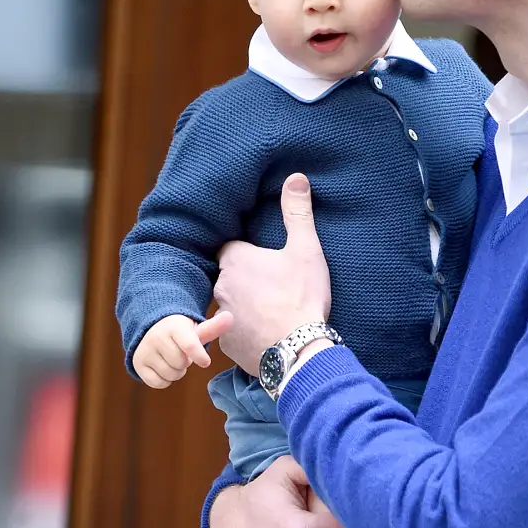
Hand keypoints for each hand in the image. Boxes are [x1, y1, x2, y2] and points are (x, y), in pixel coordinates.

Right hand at [132, 312, 232, 388]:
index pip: (188, 343)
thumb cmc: (180, 331)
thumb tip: (230, 317)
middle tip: (182, 353)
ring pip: (170, 374)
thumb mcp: (195, 328)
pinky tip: (164, 367)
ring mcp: (145, 351)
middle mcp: (157, 338)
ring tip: (173, 359)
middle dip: (186, 362)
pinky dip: (165, 380)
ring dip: (176, 371)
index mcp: (174, 327)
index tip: (205, 362)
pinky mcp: (138, 364)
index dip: (198, 355)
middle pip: (181, 363)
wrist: (150, 329)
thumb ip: (213, 327)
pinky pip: (158, 383)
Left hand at [214, 174, 331, 374]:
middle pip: (229, 276)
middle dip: (245, 278)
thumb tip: (296, 177)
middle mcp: (221, 286)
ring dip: (244, 305)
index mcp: (236, 260)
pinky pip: (234, 332)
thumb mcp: (306, 249)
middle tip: (272, 284)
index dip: (247, 252)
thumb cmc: (301, 296)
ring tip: (271, 309)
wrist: (297, 349)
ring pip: (230, 304)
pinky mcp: (228, 344)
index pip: (230, 248)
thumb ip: (298, 212)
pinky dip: (247, 331)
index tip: (263, 258)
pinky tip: (268, 332)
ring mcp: (222, 316)